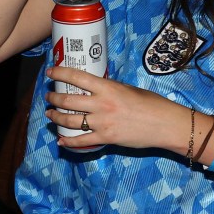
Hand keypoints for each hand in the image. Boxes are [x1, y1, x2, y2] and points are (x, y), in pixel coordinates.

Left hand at [44, 66, 187, 151]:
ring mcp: (102, 122)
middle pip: (68, 100)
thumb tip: (97, 90)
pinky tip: (62, 141)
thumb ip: (111, 90)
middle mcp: (101, 104)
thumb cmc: (152, 104)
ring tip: (50, 114)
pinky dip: (68, 142)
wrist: (165, 124)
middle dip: (53, 98)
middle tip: (49, 97)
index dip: (60, 73)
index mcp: (108, 88)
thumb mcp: (130, 90)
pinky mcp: (106, 138)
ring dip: (55, 117)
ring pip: (69, 121)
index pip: (77, 77)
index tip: (50, 71)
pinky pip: (81, 141)